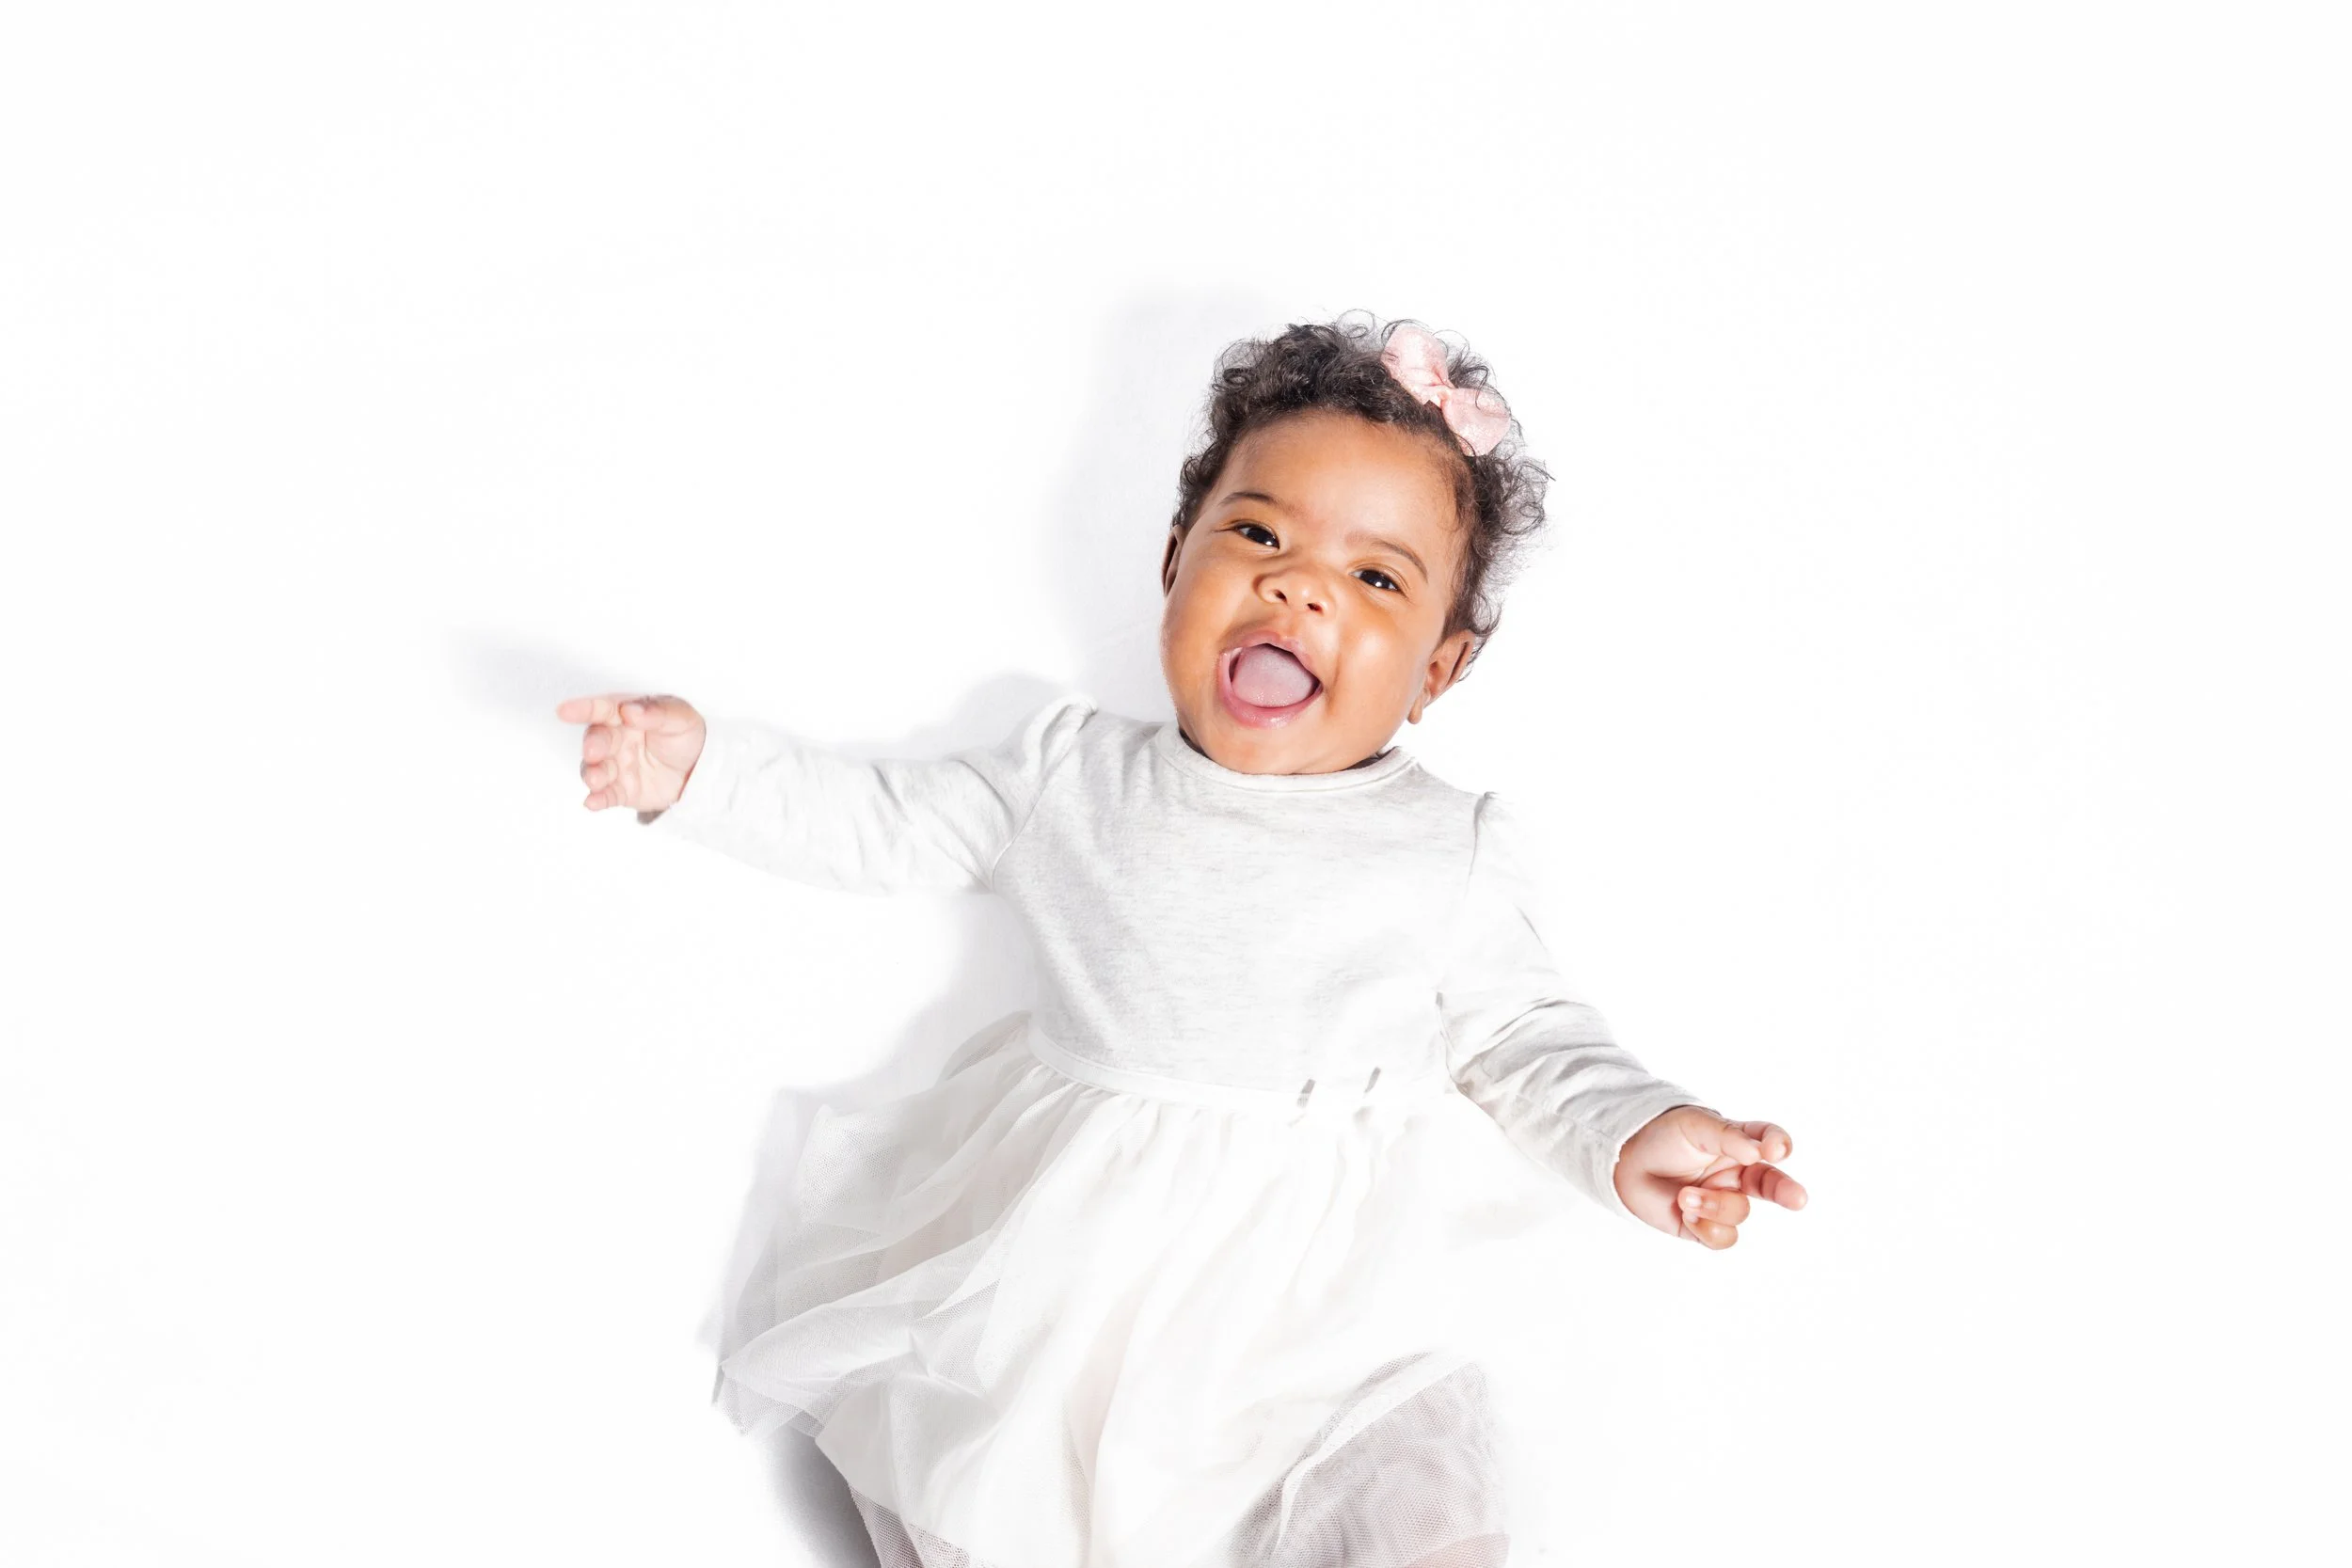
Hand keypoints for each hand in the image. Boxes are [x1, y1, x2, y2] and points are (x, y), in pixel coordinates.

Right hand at [554, 692, 707, 811]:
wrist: (701, 770)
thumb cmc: (686, 736)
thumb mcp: (681, 719)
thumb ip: (657, 713)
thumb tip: (630, 710)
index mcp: (627, 716)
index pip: (603, 709)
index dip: (583, 709)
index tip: (564, 711)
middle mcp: (617, 740)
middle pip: (597, 740)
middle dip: (592, 746)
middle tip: (594, 752)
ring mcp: (617, 766)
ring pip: (596, 769)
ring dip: (592, 774)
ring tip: (596, 780)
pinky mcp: (622, 790)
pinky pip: (607, 795)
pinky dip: (598, 799)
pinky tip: (592, 803)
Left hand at [1613, 1105, 1806, 1247]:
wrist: (1623, 1160)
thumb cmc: (1661, 1135)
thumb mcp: (1695, 1125)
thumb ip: (1728, 1137)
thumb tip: (1759, 1153)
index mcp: (1738, 1142)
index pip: (1767, 1140)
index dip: (1777, 1143)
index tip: (1776, 1148)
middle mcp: (1735, 1173)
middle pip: (1772, 1184)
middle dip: (1787, 1192)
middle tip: (1798, 1199)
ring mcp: (1721, 1200)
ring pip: (1740, 1213)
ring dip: (1715, 1206)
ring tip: (1685, 1195)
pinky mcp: (1703, 1225)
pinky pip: (1723, 1237)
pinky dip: (1706, 1227)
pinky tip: (1686, 1212)